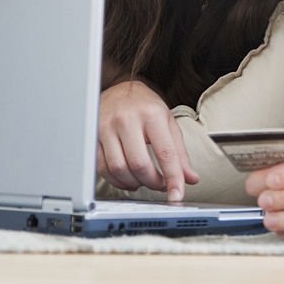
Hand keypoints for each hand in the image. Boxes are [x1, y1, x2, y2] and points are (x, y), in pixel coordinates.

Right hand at [97, 80, 199, 201]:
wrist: (119, 88)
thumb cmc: (145, 105)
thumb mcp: (168, 123)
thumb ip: (179, 153)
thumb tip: (190, 178)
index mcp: (152, 115)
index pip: (165, 153)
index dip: (172, 178)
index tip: (177, 195)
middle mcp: (127, 120)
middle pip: (140, 164)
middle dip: (152, 182)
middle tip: (159, 184)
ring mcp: (107, 128)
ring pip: (119, 169)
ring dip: (134, 183)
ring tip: (143, 180)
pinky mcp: (93, 136)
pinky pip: (102, 168)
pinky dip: (117, 180)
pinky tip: (126, 178)